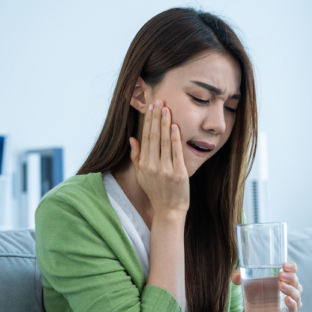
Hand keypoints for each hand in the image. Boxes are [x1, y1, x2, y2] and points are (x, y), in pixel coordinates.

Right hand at [129, 100, 189, 214]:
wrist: (169, 210)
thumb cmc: (156, 191)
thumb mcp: (142, 175)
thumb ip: (136, 156)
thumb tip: (133, 138)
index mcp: (144, 164)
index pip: (145, 138)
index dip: (148, 121)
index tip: (151, 107)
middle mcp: (153, 166)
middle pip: (154, 136)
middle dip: (156, 118)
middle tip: (159, 101)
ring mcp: (166, 170)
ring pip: (164, 142)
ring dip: (165, 123)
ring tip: (167, 108)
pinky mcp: (179, 173)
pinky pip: (176, 152)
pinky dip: (175, 138)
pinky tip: (175, 126)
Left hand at [231, 262, 302, 311]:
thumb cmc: (255, 294)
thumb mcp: (247, 283)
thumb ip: (239, 278)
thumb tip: (235, 277)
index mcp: (284, 279)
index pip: (293, 270)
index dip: (292, 267)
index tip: (284, 265)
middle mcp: (291, 289)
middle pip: (296, 281)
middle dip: (290, 277)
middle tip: (280, 276)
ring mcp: (291, 303)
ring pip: (297, 295)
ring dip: (291, 290)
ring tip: (281, 286)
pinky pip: (294, 310)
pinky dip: (292, 305)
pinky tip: (287, 300)